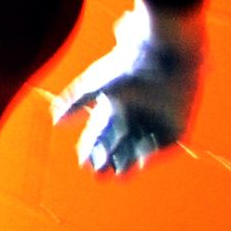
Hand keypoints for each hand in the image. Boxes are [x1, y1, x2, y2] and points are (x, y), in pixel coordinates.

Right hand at [55, 3, 205, 175]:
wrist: (161, 55)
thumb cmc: (125, 67)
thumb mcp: (93, 86)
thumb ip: (74, 103)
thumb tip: (56, 122)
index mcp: (116, 102)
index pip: (101, 130)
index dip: (92, 147)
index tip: (83, 162)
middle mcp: (135, 112)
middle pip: (119, 141)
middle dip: (108, 158)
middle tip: (98, 174)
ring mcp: (155, 118)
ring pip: (139, 145)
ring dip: (127, 161)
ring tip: (116, 175)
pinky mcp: (175, 123)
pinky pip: (162, 145)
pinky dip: (149, 154)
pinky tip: (137, 165)